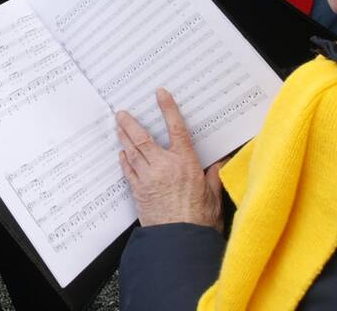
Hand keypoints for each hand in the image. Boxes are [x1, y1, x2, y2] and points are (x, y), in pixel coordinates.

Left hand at [116, 87, 223, 230]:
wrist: (178, 243)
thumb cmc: (200, 222)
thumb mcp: (214, 196)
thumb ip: (214, 175)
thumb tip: (219, 160)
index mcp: (185, 164)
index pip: (176, 129)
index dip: (168, 109)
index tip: (160, 94)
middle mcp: (164, 166)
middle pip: (143, 138)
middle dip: (130, 123)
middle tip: (121, 112)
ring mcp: (148, 179)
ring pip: (132, 152)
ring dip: (123, 138)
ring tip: (117, 126)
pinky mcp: (138, 192)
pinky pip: (128, 171)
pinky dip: (124, 160)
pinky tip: (121, 154)